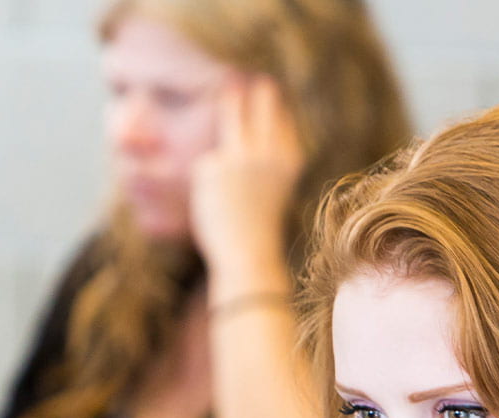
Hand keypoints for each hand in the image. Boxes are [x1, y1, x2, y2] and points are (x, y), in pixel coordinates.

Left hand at [190, 74, 304, 284]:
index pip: (284, 127)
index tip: (275, 100)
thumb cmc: (260, 227)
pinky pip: (209, 164)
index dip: (278, 113)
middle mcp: (267, 155)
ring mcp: (239, 158)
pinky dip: (210, 180)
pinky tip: (216, 197)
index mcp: (289, 163)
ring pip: (234, 121)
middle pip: (263, 115)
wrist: (247, 253)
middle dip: (263, 97)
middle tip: (261, 83)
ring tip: (231, 89)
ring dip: (234, 103)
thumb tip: (251, 138)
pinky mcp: (212, 166)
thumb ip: (269, 164)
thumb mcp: (274, 191)